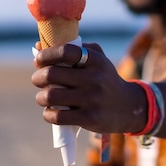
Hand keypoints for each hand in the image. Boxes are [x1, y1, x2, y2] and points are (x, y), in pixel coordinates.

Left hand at [31, 43, 146, 133]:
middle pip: (52, 74)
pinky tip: (50, 111)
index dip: (46, 54)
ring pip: (51, 96)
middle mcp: (94, 78)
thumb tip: (37, 46)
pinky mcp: (90, 118)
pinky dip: (48, 114)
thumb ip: (72, 49)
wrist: (128, 107)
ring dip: (41, 97)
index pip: (65, 51)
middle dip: (38, 77)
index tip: (39, 60)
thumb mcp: (96, 59)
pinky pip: (57, 116)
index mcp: (95, 60)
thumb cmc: (105, 79)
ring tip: (43, 97)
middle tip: (38, 80)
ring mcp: (92, 99)